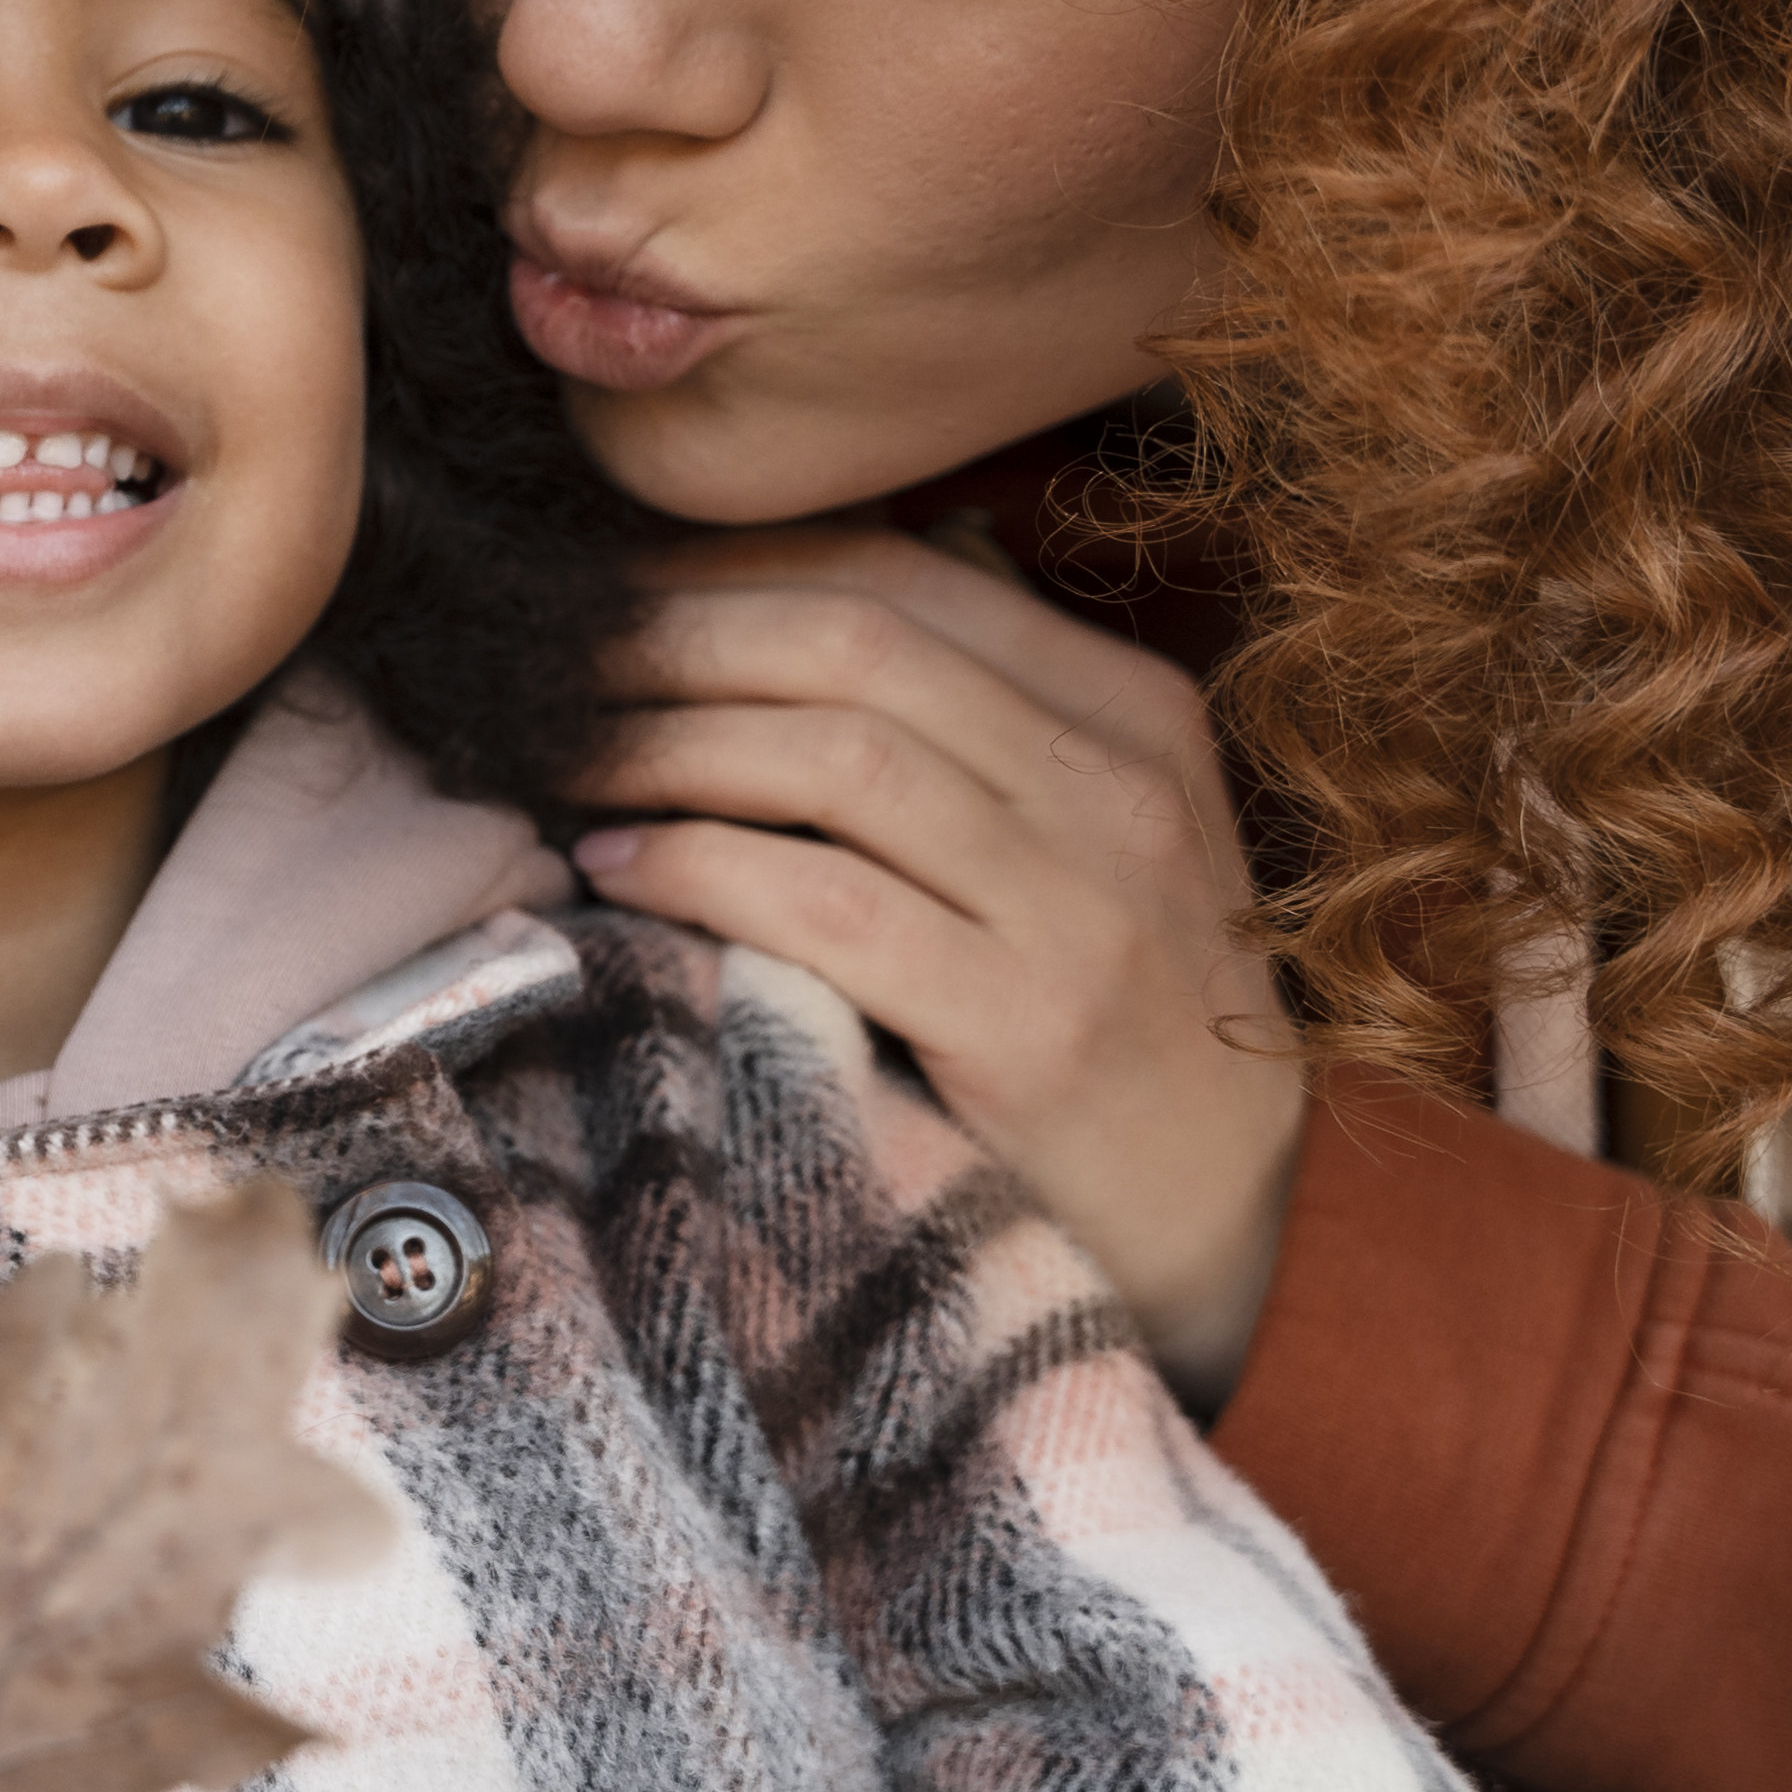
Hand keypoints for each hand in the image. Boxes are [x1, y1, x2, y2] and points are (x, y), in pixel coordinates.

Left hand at [568, 524, 1305, 1394]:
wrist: (1236, 1229)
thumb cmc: (1118, 1021)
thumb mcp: (1085, 837)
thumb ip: (968, 721)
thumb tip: (773, 604)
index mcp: (1129, 708)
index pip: (905, 571)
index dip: (733, 562)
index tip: (611, 582)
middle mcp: (1119, 784)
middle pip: (856, 641)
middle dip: (679, 633)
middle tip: (554, 662)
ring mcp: (1086, 905)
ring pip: (837, 755)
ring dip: (667, 741)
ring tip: (565, 758)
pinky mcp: (1031, 1027)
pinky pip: (829, 905)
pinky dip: (699, 865)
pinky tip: (617, 868)